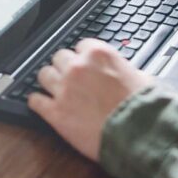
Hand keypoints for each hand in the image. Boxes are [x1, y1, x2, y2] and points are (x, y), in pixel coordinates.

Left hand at [28, 39, 151, 160]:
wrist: (137, 132)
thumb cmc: (143, 106)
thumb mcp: (140, 76)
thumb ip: (123, 69)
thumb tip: (123, 72)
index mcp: (99, 54)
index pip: (81, 45)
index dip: (84, 56)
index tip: (86, 63)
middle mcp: (78, 67)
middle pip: (59, 57)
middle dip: (66, 66)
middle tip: (72, 78)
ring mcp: (64, 89)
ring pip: (43, 74)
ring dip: (50, 81)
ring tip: (56, 89)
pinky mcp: (55, 112)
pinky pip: (35, 101)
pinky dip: (37, 102)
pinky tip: (42, 104)